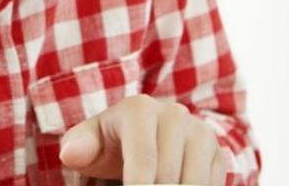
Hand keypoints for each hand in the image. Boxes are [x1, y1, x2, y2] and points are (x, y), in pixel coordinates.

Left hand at [58, 95, 227, 184]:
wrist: (146, 134)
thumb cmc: (110, 143)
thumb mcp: (89, 143)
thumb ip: (78, 147)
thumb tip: (70, 153)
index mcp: (139, 110)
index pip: (143, 161)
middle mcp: (174, 115)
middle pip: (168, 179)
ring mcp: (200, 132)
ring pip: (193, 184)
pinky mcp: (218, 152)